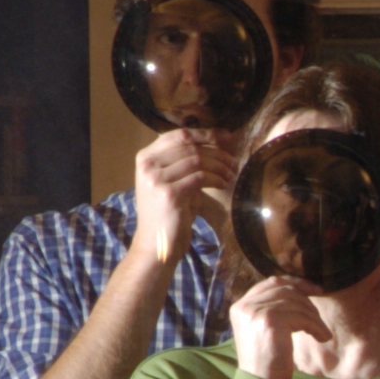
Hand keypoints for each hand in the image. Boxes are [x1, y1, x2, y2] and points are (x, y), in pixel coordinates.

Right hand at [132, 128, 236, 267]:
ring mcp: (156, 178)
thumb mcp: (172, 182)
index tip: (227, 137)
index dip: (205, 134)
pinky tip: (224, 184)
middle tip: (234, 163)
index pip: (179, 135)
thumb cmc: (168, 213)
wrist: (156, 244)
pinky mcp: (169, 193)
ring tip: (231, 175)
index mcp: (145, 157)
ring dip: (220, 167)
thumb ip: (185, 163)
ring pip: (197, 160)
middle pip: (191, 147)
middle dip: (218, 153)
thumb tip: (217, 142)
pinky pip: (199, 177)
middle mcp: (147, 164)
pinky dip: (216, 179)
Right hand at [230, 276, 330, 378]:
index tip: (314, 290)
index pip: (271, 283)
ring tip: (322, 332)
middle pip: (284, 289)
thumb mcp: (264, 331)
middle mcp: (245, 306)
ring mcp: (256, 312)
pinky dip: (316, 326)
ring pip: (296, 302)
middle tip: (321, 313)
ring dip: (314, 317)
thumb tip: (300, 293)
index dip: (295, 283)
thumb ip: (272, 311)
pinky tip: (322, 337)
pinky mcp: (270, 322)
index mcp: (240, 306)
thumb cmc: (267, 362)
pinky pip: (302, 317)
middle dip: (307, 298)